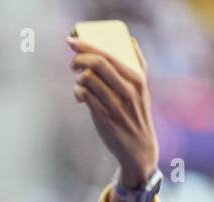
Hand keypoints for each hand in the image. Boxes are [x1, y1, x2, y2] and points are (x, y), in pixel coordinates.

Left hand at [68, 35, 158, 188]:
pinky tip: (80, 96)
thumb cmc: (135, 113)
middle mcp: (127, 89)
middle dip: (79, 59)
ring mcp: (115, 103)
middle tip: (72, 64)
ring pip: (88, 79)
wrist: (138, 147)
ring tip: (80, 83)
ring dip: (78, 78)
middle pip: (97, 63)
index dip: (87, 46)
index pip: (109, 55)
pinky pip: (85, 97)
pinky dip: (78, 92)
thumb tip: (130, 41)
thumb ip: (138, 64)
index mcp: (136, 78)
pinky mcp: (104, 117)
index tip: (71, 41)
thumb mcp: (142, 88)